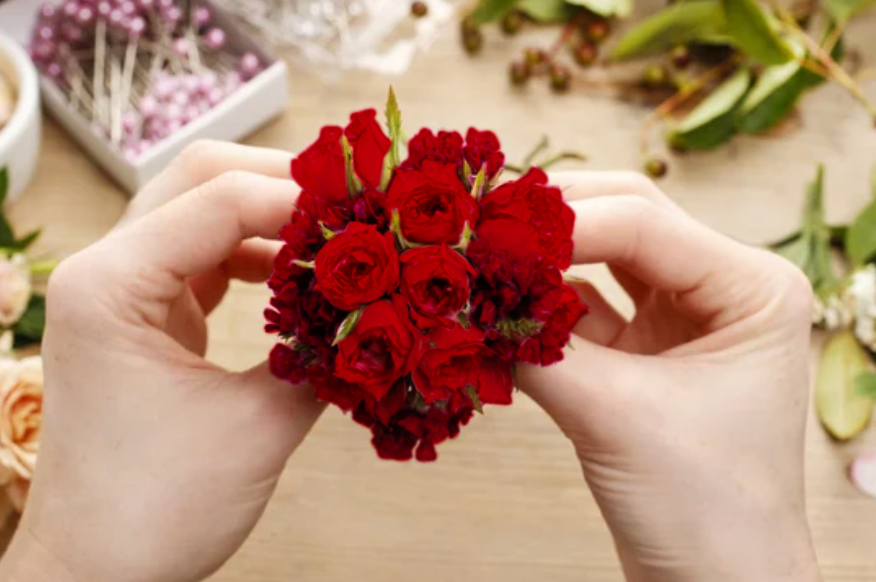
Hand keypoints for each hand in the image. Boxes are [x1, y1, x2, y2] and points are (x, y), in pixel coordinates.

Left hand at [0, 142, 323, 581]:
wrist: (98, 569)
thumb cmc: (154, 509)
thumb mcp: (256, 429)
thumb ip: (319, 357)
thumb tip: (376, 312)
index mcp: (110, 286)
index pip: (218, 201)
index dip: (300, 199)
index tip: (367, 214)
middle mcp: (106, 272)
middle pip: (198, 178)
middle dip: (281, 182)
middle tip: (351, 202)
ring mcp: (125, 291)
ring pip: (203, 212)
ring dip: (271, 216)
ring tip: (335, 234)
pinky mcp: (148, 317)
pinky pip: (208, 258)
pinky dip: (259, 255)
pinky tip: (301, 274)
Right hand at [517, 172, 819, 581]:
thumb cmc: (702, 512)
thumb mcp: (614, 416)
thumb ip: (538, 347)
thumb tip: (462, 298)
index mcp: (752, 288)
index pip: (643, 223)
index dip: (560, 222)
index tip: (487, 233)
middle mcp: (723, 288)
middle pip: (624, 216)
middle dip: (549, 219)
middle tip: (480, 224)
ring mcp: (683, 317)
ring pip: (601, 253)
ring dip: (542, 255)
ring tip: (482, 255)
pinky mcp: (645, 350)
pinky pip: (584, 304)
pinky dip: (540, 302)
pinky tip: (498, 304)